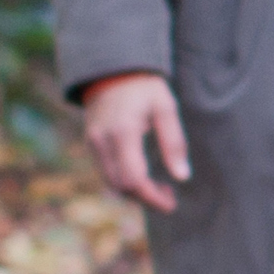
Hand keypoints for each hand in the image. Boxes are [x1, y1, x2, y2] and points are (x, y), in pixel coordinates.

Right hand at [79, 70, 188, 211]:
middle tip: (169, 195)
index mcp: (124, 132)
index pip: (134, 179)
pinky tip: (143, 176)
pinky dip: (124, 182)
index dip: (152, 198)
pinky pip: (106, 172)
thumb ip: (174, 142)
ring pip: (111, 183)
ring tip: (159, 187)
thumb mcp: (166, 108)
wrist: (112, 69)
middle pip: (121, 187)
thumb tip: (182, 176)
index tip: (171, 203)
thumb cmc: (144, 88)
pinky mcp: (91, 143)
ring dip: (135, 193)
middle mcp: (103, 141)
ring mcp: (93, 143)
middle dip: (145, 198)